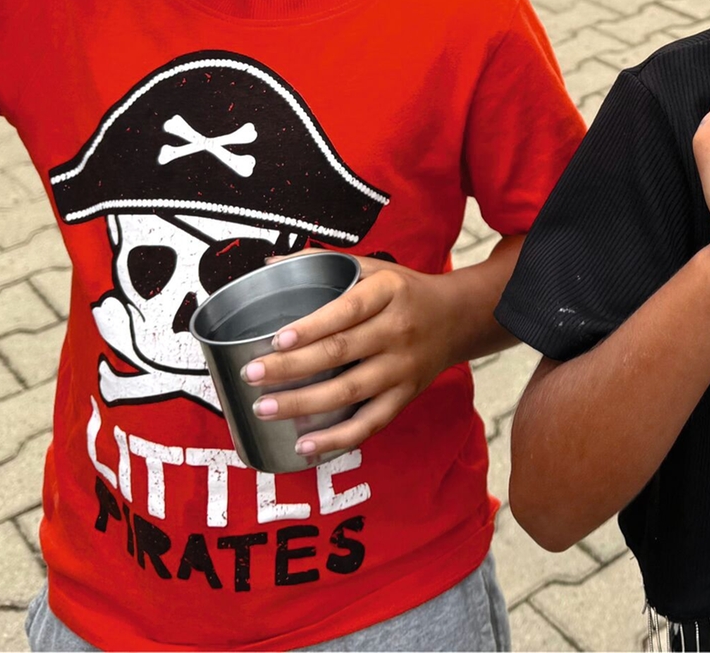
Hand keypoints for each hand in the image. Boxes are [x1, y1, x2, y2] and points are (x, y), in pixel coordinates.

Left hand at [242, 254, 464, 454]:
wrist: (458, 318)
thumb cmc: (403, 292)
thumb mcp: (373, 268)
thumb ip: (324, 264)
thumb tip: (269, 264)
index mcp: (387, 292)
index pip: (346, 310)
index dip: (311, 327)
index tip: (276, 339)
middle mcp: (398, 330)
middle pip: (340, 352)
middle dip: (291, 367)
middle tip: (251, 375)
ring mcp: (403, 367)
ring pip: (350, 391)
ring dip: (303, 404)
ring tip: (264, 408)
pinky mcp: (405, 396)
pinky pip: (369, 423)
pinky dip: (336, 438)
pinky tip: (303, 444)